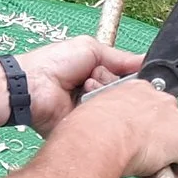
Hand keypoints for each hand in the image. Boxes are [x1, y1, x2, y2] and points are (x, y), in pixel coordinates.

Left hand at [12, 37, 144, 132]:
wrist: (31, 85)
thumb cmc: (54, 62)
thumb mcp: (90, 49)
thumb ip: (120, 57)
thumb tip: (146, 60)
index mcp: (99, 75)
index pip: (127, 80)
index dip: (131, 77)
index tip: (136, 75)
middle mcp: (98, 94)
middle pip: (124, 94)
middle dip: (112, 83)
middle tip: (93, 76)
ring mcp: (92, 112)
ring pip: (116, 108)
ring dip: (103, 94)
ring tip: (85, 86)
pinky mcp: (86, 128)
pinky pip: (103, 123)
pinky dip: (97, 111)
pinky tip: (85, 101)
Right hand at [71, 77, 177, 177]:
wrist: (96, 138)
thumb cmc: (87, 131)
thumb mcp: (98, 118)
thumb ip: (112, 122)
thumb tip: (113, 137)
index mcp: (136, 89)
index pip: (151, 112)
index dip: (144, 134)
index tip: (134, 145)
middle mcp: (160, 98)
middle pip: (170, 127)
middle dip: (157, 146)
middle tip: (138, 160)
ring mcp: (176, 117)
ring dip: (165, 161)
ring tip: (144, 171)